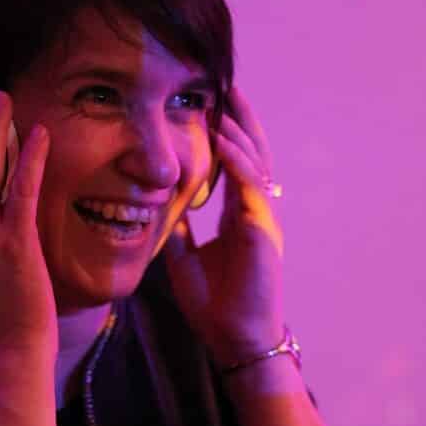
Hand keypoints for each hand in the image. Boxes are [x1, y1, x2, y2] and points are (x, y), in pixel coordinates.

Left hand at [164, 85, 284, 366]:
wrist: (234, 338)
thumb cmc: (214, 304)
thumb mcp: (185, 259)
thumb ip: (179, 230)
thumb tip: (163, 206)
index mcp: (237, 216)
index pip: (234, 166)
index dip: (226, 136)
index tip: (210, 108)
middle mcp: (253, 212)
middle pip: (251, 155)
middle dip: (240, 120)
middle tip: (227, 86)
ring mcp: (262, 219)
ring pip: (255, 164)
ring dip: (238, 132)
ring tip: (223, 102)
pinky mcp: (262, 230)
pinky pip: (250, 187)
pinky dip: (237, 162)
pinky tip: (222, 141)